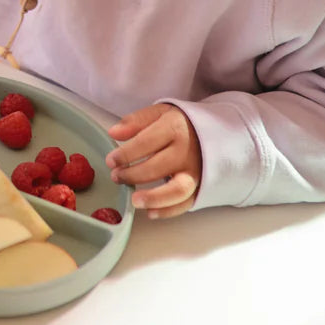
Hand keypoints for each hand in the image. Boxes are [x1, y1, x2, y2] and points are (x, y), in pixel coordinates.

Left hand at [105, 103, 201, 218]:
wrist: (213, 131)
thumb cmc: (179, 123)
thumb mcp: (158, 113)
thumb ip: (136, 121)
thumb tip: (114, 132)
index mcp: (175, 128)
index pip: (146, 142)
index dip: (126, 154)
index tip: (110, 161)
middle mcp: (187, 151)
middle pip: (158, 167)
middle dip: (133, 175)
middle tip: (116, 177)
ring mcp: (196, 171)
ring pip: (177, 190)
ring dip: (154, 198)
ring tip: (134, 200)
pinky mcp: (200, 187)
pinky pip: (186, 203)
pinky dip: (168, 211)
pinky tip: (150, 212)